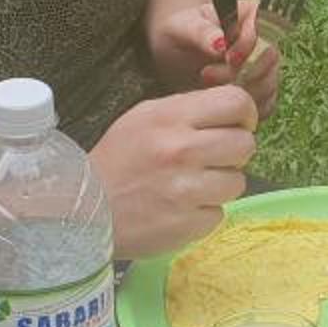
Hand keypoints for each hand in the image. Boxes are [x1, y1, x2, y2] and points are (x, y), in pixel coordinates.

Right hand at [90, 86, 257, 256]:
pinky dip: (204, 212)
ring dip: (221, 185)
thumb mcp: (144, 118)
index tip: (235, 126)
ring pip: (238, 182)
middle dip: (234, 152)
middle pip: (246, 144)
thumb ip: (188, 111)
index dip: (243, 115)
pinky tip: (180, 208)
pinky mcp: (188, 224)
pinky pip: (219, 213)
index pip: (236, 102)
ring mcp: (186, 190)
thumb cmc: (118, 160)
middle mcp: (181, 150)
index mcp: (170, 117)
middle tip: (213, 159)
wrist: (82, 211)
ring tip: (192, 186)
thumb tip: (234, 110)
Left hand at [156, 0, 281, 119]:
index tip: (227, 57)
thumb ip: (201, 31)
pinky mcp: (260, 91)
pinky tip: (219, 103)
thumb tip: (221, 43)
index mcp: (250, 14)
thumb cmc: (179, 32)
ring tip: (207, 88)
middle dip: (241, 72)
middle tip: (207, 75)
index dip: (250, 45)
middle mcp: (264, 40)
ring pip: (269, 84)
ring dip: (239, 92)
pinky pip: (265, 104)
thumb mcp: (181, 26)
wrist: (173, 55)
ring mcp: (265, 68)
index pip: (266, 27)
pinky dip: (243, 108)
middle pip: (270, 59)